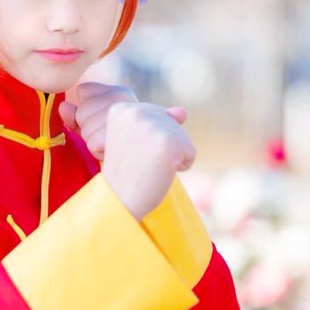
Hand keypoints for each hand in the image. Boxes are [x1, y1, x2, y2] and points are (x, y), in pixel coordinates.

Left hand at [59, 81, 187, 160]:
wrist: (145, 169)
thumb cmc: (119, 145)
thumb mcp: (95, 127)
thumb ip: (77, 115)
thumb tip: (63, 106)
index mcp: (121, 91)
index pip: (84, 91)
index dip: (85, 110)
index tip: (102, 123)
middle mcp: (127, 98)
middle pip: (82, 112)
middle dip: (88, 130)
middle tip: (109, 138)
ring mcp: (130, 115)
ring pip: (86, 129)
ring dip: (94, 143)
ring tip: (113, 145)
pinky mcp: (128, 134)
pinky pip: (93, 144)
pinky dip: (99, 153)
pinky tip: (114, 153)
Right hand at [101, 101, 196, 220]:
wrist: (119, 200)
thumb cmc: (127, 172)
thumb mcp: (137, 140)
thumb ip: (158, 121)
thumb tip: (183, 112)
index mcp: (123, 109)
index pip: (156, 114)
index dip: (149, 139)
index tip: (130, 151)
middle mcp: (137, 112)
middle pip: (171, 123)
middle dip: (163, 146)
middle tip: (140, 162)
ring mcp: (154, 126)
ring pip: (183, 137)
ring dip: (172, 156)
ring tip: (148, 167)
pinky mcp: (170, 142)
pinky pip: (191, 153)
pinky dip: (181, 166)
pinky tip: (160, 172)